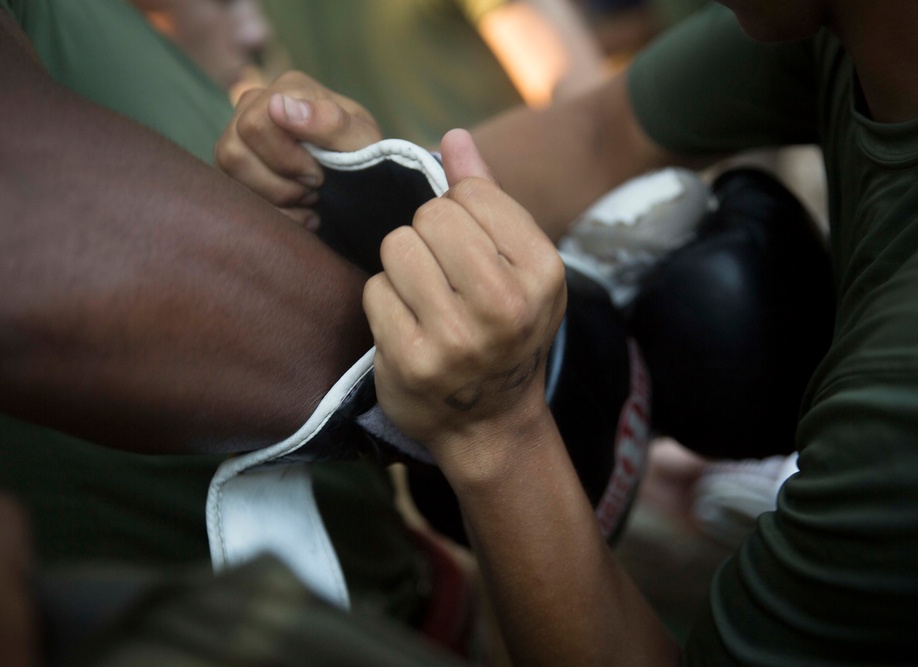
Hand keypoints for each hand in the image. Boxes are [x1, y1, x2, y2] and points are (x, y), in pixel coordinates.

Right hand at [215, 70, 381, 229]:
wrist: (361, 176)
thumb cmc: (363, 154)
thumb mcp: (361, 141)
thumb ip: (329, 121)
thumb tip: (278, 105)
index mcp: (289, 89)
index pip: (257, 124)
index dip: (285, 160)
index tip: (319, 175)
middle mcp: (254, 104)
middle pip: (234, 151)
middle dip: (279, 183)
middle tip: (315, 189)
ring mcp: (239, 132)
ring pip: (229, 170)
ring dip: (274, 198)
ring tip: (308, 200)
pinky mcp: (235, 162)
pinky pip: (234, 190)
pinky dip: (272, 212)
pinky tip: (301, 213)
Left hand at [363, 129, 566, 473]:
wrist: (489, 424)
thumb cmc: (504, 332)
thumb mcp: (518, 267)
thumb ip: (488, 198)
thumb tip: (454, 137)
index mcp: (543, 272)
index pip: (470, 194)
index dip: (457, 213)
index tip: (469, 250)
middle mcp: (507, 305)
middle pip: (430, 215)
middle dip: (427, 237)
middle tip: (443, 277)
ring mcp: (459, 338)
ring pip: (397, 247)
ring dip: (402, 268)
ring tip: (425, 300)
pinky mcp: (413, 362)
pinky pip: (375, 290)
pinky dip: (384, 303)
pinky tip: (409, 326)